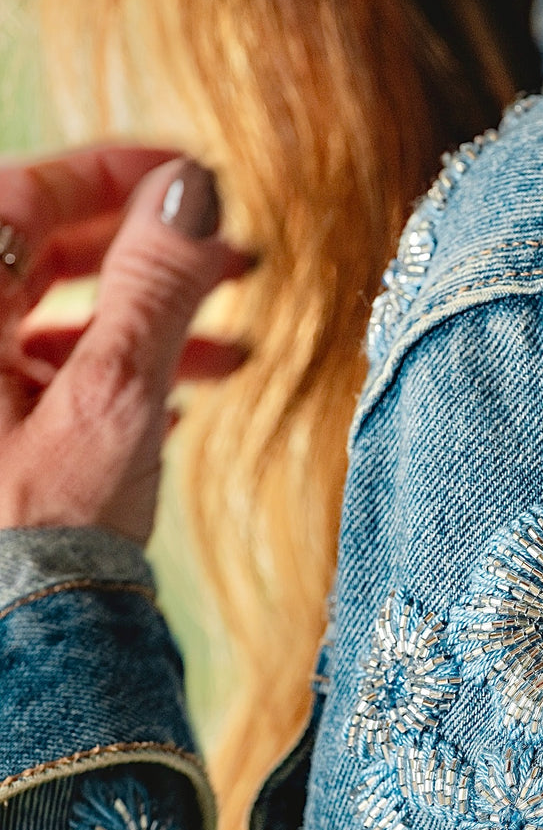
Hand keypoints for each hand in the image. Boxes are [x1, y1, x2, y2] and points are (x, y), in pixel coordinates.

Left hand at [0, 147, 251, 544]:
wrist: (20, 655)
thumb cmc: (42, 532)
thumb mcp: (114, 396)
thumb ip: (154, 283)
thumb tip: (191, 187)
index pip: (29, 193)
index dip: (119, 173)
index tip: (197, 176)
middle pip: (46, 256)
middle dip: (148, 256)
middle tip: (233, 260)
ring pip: (57, 320)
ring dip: (149, 323)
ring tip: (234, 348)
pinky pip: (48, 377)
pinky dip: (117, 375)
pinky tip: (182, 402)